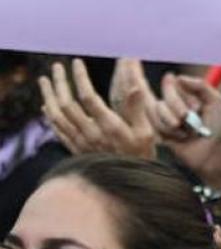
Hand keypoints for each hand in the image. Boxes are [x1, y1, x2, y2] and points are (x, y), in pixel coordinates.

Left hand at [39, 59, 155, 157]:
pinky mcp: (74, 149)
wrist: (126, 186)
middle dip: (60, 82)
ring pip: (57, 116)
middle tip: (57, 66)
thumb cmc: (141, 156)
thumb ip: (137, 108)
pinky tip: (47, 105)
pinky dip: (49, 115)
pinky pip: (56, 130)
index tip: (78, 63)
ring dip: (49, 95)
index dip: (80, 78)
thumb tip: (135, 86)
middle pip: (67, 104)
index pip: (88, 97)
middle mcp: (90, 133)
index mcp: (108, 126)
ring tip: (45, 80)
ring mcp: (79, 142)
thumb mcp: (146, 131)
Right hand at [152, 73, 220, 189]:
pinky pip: (154, 123)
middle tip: (188, 116)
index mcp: (189, 95)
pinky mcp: (160, 132)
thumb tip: (178, 77)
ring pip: (157, 108)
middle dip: (177, 105)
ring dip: (173, 119)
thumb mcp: (216, 102)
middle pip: (165, 94)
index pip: (172, 82)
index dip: (175, 87)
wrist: (214, 153)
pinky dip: (169, 130)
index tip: (183, 92)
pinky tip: (181, 137)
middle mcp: (176, 104)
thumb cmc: (219, 128)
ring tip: (187, 130)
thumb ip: (200, 85)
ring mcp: (167, 118)